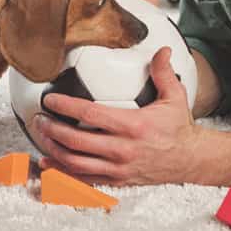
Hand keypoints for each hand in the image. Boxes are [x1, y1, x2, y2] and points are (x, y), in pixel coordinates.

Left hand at [28, 47, 200, 185]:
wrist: (190, 160)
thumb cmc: (179, 129)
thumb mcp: (175, 97)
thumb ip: (164, 72)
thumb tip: (162, 49)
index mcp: (134, 126)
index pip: (91, 114)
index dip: (66, 106)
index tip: (50, 100)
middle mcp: (123, 149)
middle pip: (76, 140)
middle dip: (52, 129)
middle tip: (39, 118)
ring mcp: (118, 167)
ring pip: (76, 162)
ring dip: (54, 149)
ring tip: (41, 136)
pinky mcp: (117, 180)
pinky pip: (84, 178)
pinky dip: (62, 171)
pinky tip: (48, 162)